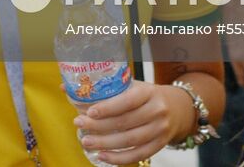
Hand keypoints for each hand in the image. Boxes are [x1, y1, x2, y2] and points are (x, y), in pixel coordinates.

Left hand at [74, 80, 193, 164]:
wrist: (177, 108)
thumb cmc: (147, 96)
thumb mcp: (132, 86)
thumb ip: (104, 88)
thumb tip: (66, 88)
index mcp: (148, 92)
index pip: (128, 101)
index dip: (108, 107)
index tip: (89, 111)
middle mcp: (157, 111)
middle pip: (125, 122)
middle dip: (100, 126)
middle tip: (79, 124)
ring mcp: (160, 130)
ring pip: (130, 140)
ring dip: (105, 143)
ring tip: (86, 141)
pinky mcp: (159, 145)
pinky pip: (137, 155)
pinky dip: (118, 158)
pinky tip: (102, 156)